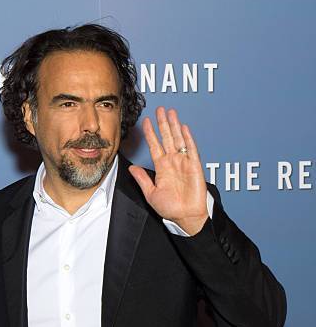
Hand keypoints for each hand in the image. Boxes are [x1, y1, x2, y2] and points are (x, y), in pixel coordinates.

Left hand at [129, 107, 208, 235]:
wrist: (186, 216)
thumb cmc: (170, 208)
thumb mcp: (151, 193)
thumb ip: (142, 179)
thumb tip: (132, 168)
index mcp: (162, 168)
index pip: (155, 146)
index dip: (150, 134)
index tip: (145, 122)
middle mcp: (172, 162)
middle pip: (167, 138)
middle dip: (163, 124)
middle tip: (159, 109)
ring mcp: (184, 162)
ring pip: (178, 139)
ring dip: (174, 126)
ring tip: (170, 112)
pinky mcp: (194, 166)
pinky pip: (191, 149)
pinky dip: (187, 138)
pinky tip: (183, 128)